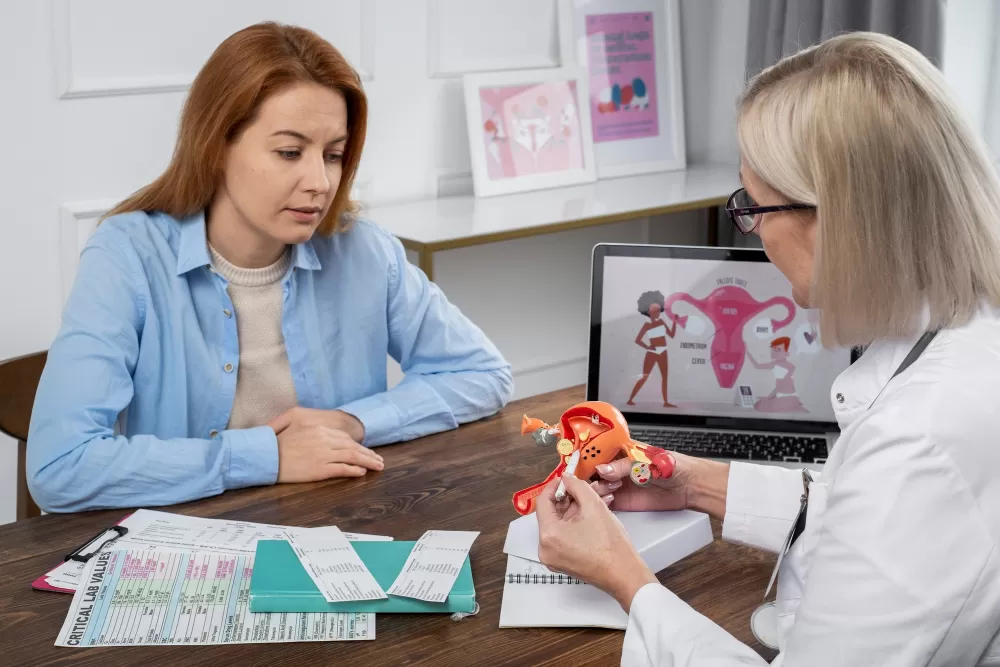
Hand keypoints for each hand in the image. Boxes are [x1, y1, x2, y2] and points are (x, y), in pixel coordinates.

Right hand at [269, 409, 382, 482]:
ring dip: (367, 462)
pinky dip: (354, 470)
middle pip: (352, 446)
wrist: (264, 455)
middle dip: (368, 453)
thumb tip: (324, 433)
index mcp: (318, 428)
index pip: (343, 437)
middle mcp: (323, 439)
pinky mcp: (320, 469)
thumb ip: (308, 425)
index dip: (357, 444)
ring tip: (377, 466)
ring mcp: (323, 454)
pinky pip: (342, 469)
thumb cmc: (273, 442)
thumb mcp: (289, 422)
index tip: (364, 450)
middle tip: (379, 460)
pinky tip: (362, 473)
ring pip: (352, 457)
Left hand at [536, 475, 657, 611]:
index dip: (555, 486)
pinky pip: (562, 537)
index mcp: (548, 535)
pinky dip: (573, 524)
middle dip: (566, 498)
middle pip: (550, 514)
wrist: (625, 574)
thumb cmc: (610, 544)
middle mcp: (544, 549)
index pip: (543, 502)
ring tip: (590, 499)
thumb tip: (566, 478)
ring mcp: (552, 558)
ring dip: (572, 510)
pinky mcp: (562, 562)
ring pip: (558, 525)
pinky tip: (589, 514)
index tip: (565, 478)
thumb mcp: (593, 505)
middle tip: (580, 487)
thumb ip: (576, 486)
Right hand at [589, 452, 729, 518]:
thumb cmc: (672, 465)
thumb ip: (623, 466)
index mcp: (619, 451)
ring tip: (603, 490)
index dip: (583, 456)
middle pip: (591, 471)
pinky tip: (604, 500)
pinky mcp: (623, 500)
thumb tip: (601, 470)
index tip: (572, 462)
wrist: (690, 486)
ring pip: (595, 487)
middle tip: (583, 480)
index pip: (595, 452)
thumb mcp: (646, 462)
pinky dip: (599, 502)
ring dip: (593, 489)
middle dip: (584, 475)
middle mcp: (616, 467)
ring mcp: (618, 484)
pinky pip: (605, 501)